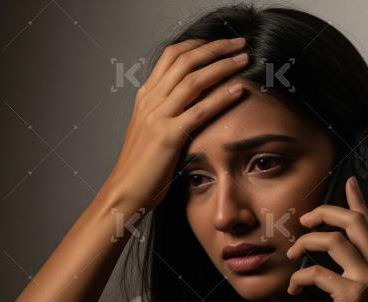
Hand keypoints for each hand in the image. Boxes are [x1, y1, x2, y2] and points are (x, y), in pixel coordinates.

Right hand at [99, 37, 249, 211]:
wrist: (124, 192)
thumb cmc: (143, 168)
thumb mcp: (152, 132)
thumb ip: (168, 113)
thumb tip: (194, 103)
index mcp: (146, 97)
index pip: (171, 56)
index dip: (198, 45)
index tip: (220, 43)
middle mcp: (150, 101)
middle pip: (184, 61)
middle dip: (214, 48)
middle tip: (239, 42)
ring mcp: (157, 117)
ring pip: (193, 80)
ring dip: (222, 66)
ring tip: (243, 59)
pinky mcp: (167, 137)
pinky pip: (199, 111)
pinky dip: (221, 97)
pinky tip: (238, 90)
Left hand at [285, 176, 367, 301]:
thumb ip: (359, 274)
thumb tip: (335, 254)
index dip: (358, 200)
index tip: (349, 181)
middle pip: (354, 221)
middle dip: (325, 212)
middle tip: (305, 219)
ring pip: (333, 240)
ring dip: (305, 244)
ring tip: (292, 255)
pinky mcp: (353, 296)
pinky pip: (318, 272)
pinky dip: (301, 277)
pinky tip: (295, 288)